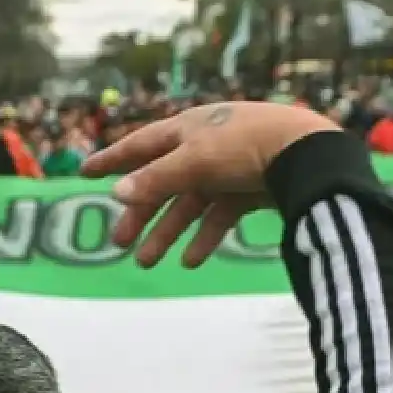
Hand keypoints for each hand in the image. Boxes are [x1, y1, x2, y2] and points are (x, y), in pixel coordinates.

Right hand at [80, 102, 339, 267]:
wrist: (306, 153)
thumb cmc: (244, 146)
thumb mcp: (195, 161)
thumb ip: (156, 179)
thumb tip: (118, 194)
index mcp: (187, 130)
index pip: (140, 146)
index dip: (113, 160)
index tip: (86, 173)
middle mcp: (204, 147)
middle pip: (162, 183)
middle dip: (141, 213)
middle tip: (119, 242)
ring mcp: (228, 170)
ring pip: (189, 205)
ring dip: (167, 233)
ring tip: (146, 263)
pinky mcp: (250, 190)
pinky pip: (219, 217)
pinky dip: (203, 238)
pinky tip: (191, 261)